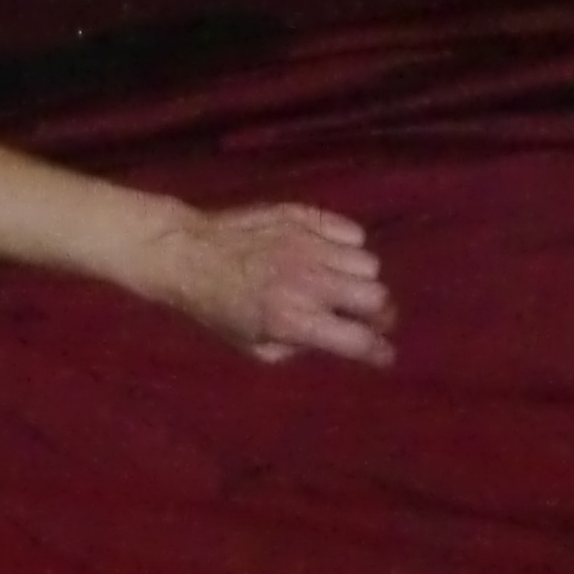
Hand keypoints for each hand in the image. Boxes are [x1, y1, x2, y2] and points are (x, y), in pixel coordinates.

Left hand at [148, 204, 396, 366]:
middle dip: (378, 313)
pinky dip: (348, 246)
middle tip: (366, 316)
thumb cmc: (217, 308)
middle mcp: (310, 282)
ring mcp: (310, 245)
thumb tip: (328, 339)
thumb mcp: (252, 346)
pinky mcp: (306, 217)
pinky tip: (330, 254)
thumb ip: (296, 348)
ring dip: (361, 279)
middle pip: (377, 298)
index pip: (359, 340)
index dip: (379, 352)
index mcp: (295, 320)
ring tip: (342, 282)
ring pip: (368, 264)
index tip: (384, 355)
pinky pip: (351, 232)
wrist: (189, 253)